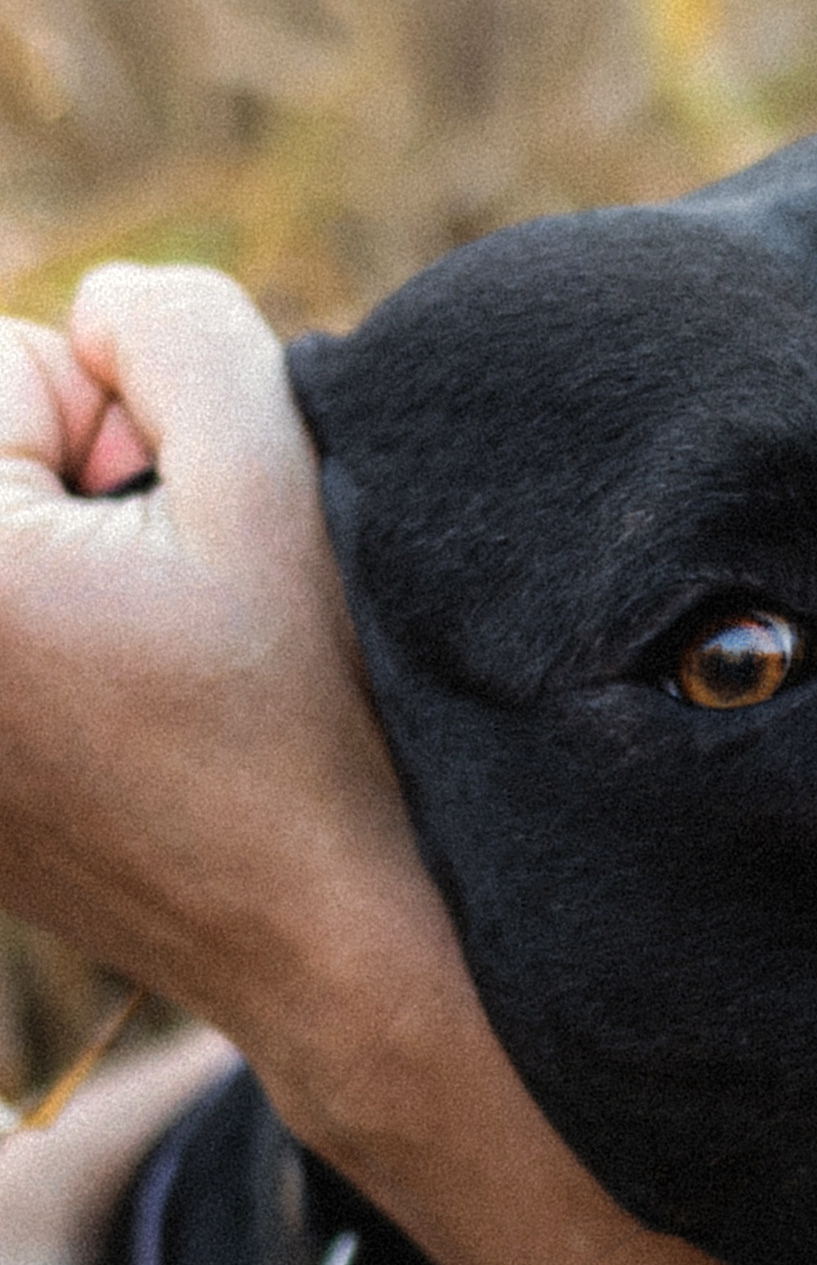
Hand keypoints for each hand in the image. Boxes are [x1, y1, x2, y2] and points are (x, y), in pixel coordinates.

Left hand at [0, 266, 794, 1264]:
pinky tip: (146, 722)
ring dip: (80, 567)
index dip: (128, 421)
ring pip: (20, 550)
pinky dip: (69, 651)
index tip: (190, 538)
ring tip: (173, 667)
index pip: (8, 366)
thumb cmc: (317, 718)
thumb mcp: (278, 476)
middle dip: (87, 484)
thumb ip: (179, 329)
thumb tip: (106, 316)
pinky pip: (27, 642)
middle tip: (189, 604)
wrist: (336, 947)